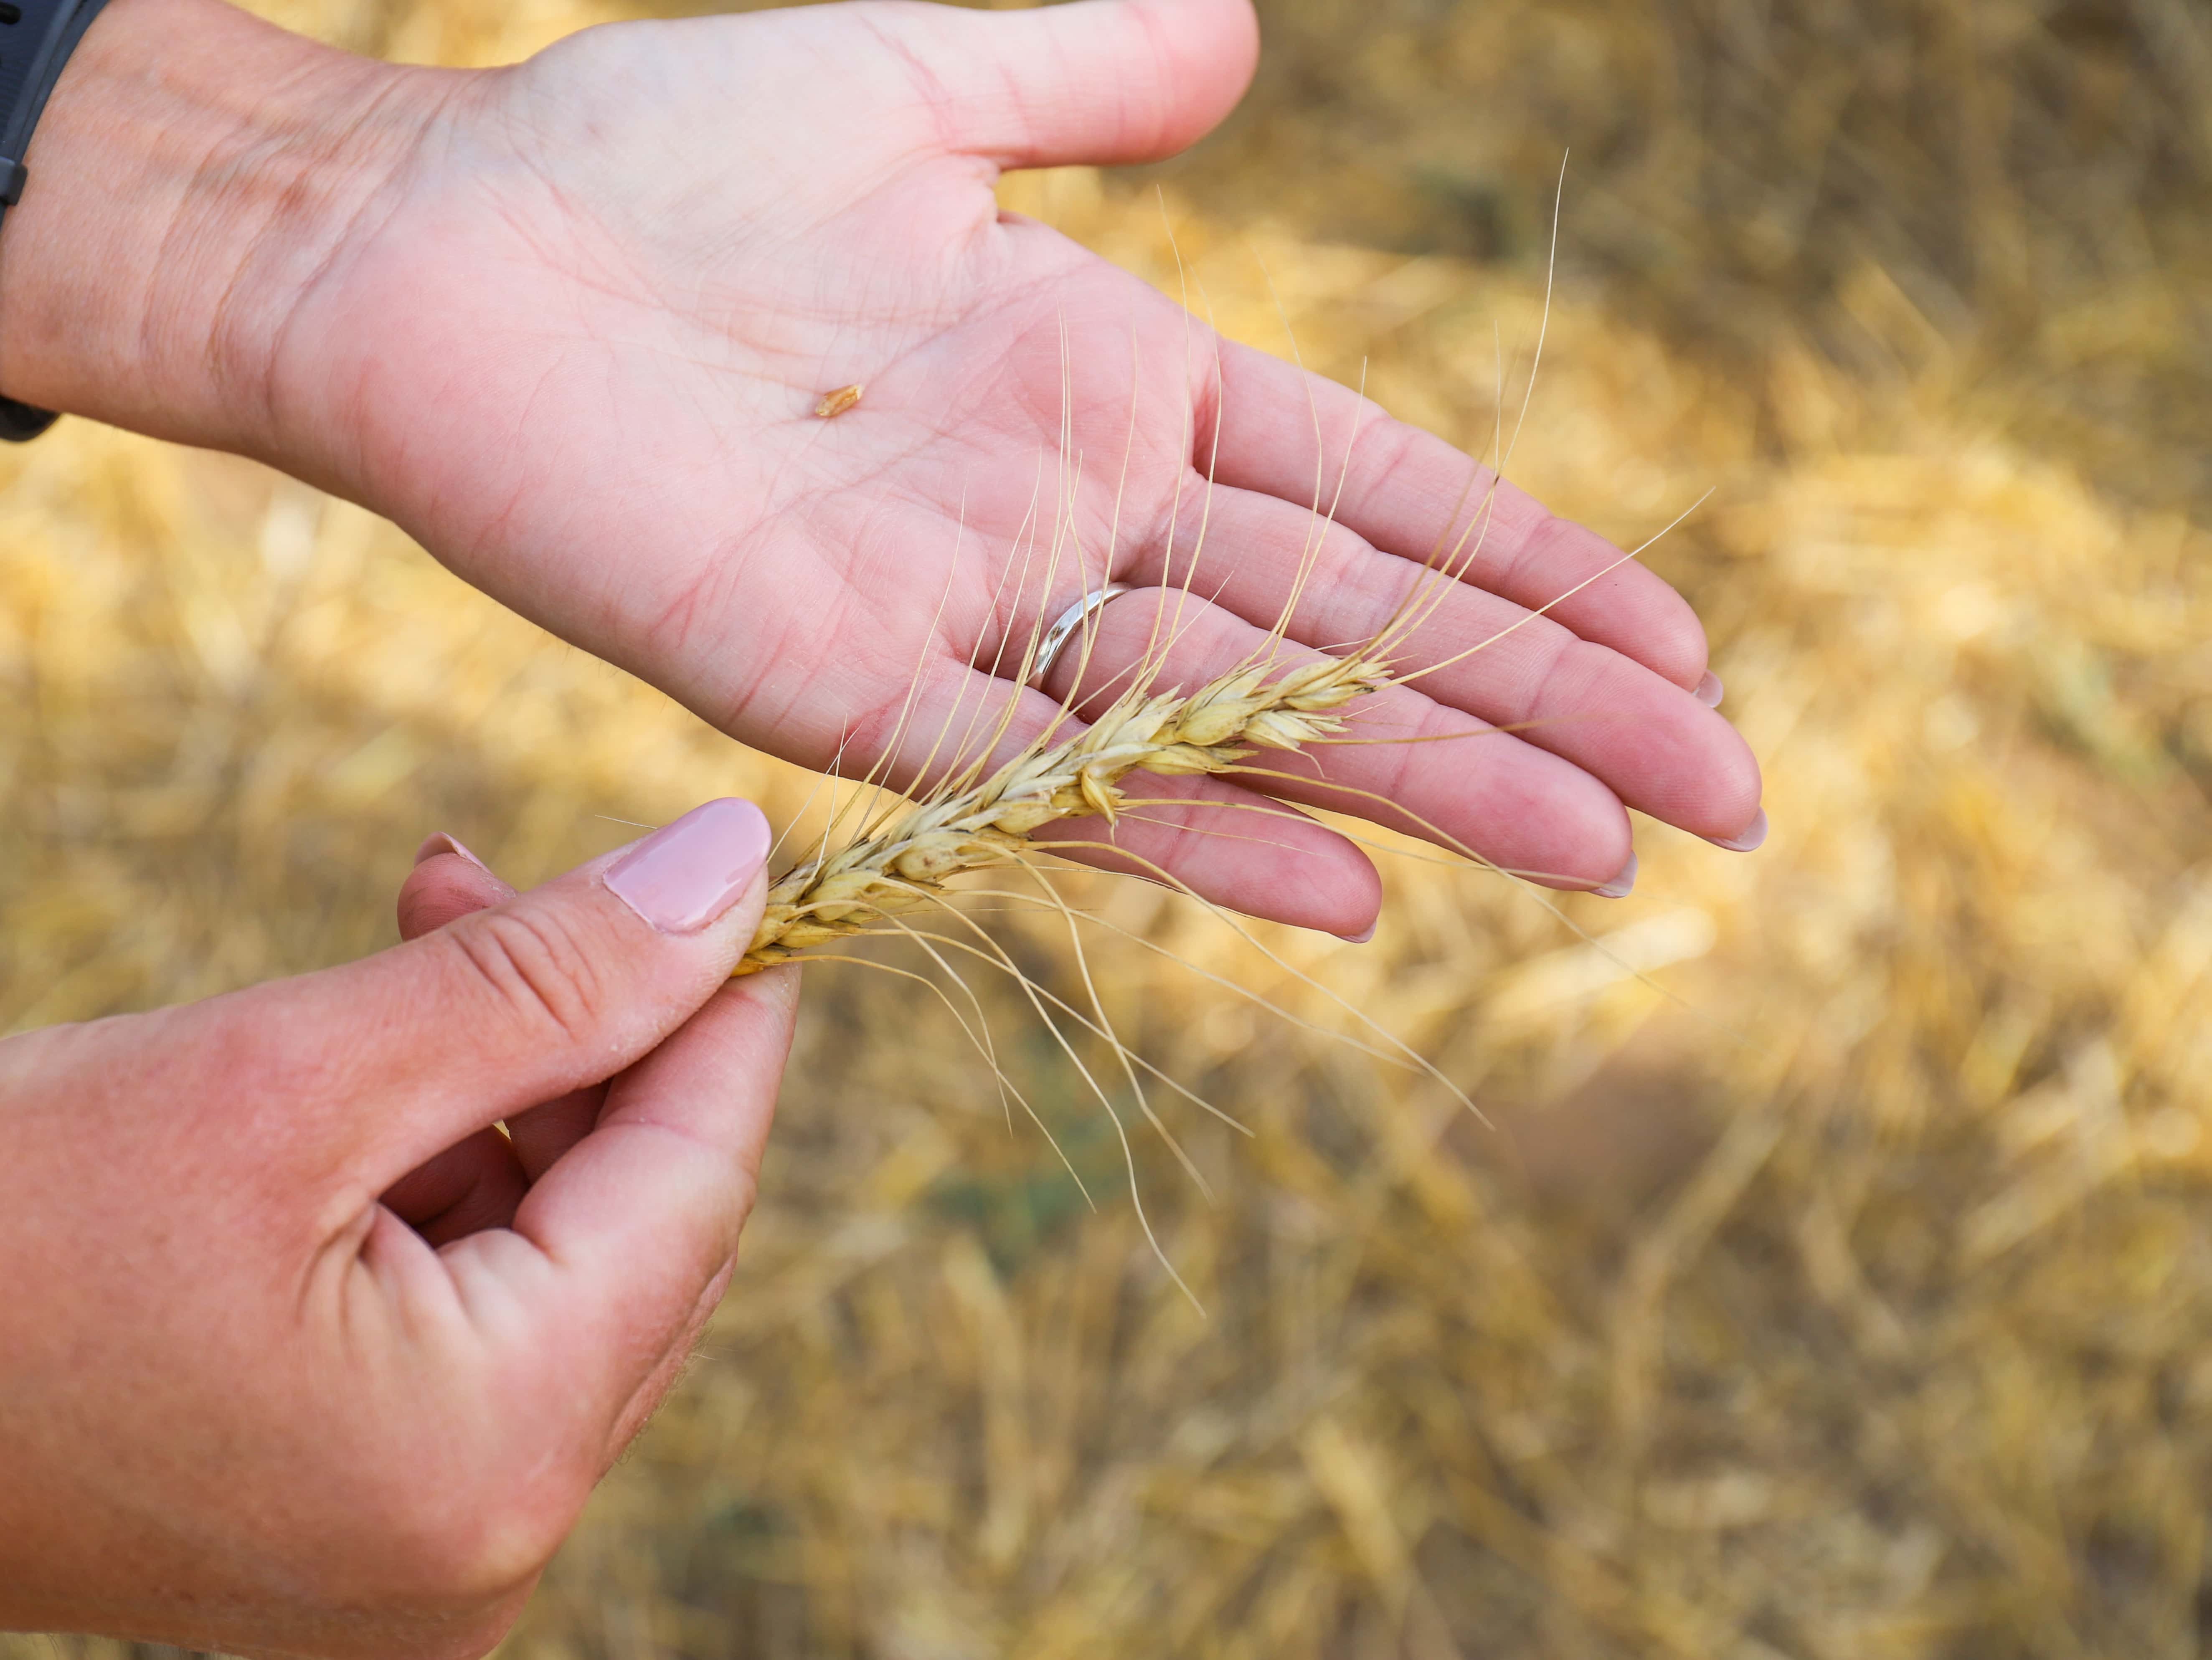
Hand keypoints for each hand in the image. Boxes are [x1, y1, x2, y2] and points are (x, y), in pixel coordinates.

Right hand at [0, 802, 798, 1656]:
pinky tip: (381, 1067)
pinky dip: (450, 1181)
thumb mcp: (288, 1074)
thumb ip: (543, 980)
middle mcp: (486, 1544)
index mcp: (492, 1457)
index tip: (733, 870)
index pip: (698, 1186)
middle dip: (596, 1036)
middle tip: (508, 877)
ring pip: (562, 1266)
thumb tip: (731, 867)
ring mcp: (426, 1556)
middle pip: (642, 1232)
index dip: (727, 1012)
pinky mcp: (363, 1525)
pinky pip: (478, 1325)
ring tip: (427, 924)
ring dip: (512, 1088)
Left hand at [2, 0, 1762, 937]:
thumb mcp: (916, 68)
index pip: (1376, 494)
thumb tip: (1245, 38)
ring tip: (1591, 858)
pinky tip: (1340, 894)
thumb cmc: (655, 149)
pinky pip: (1039, 772)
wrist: (439, 238)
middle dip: (1536, 712)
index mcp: (1111, 380)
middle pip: (1350, 626)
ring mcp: (966, 611)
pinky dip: (1187, 831)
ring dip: (1419, 785)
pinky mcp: (837, 679)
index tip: (1678, 649)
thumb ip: (1084, 71)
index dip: (1533, 574)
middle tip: (1710, 805)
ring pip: (1238, 713)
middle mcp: (1070, 516)